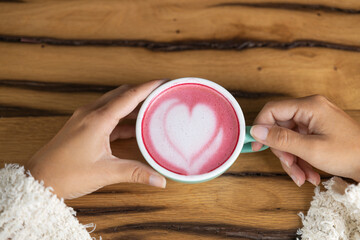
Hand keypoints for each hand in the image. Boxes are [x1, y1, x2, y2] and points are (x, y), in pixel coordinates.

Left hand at [25, 80, 166, 198]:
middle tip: (160, 93)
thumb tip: (159, 179)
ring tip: (150, 107)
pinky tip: (132, 126)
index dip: (148, 87)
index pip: (129, 96)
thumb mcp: (106, 172)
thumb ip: (135, 173)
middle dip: (142, 91)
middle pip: (121, 93)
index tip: (163, 82)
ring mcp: (85, 118)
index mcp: (98, 119)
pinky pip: (106, 114)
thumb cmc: (66, 174)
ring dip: (131, 103)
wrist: (38, 179)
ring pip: (113, 102)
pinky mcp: (82, 126)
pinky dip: (121, 116)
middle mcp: (91, 113)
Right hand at [250, 95, 359, 186]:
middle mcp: (310, 110)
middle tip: (289, 167)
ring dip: (292, 160)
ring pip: (289, 139)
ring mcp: (314, 121)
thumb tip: (256, 131)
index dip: (261, 127)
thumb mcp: (311, 149)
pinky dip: (301, 159)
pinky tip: (309, 174)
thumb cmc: (349, 153)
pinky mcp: (317, 131)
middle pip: (280, 128)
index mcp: (309, 107)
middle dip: (283, 151)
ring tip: (302, 177)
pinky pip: (300, 143)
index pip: (273, 110)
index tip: (256, 146)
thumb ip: (281, 139)